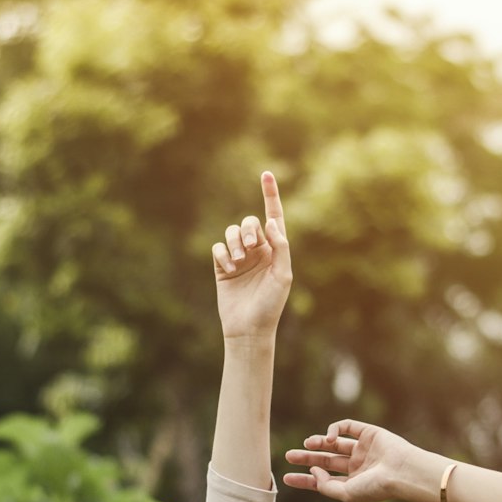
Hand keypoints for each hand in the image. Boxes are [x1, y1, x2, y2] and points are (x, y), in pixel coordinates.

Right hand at [212, 172, 291, 339]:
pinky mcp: (222, 267)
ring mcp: (239, 258)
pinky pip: (218, 248)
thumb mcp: (283, 275)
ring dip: (235, 242)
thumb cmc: (271, 305)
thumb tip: (272, 222)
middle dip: (248, 230)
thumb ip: (281, 247)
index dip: (270, 195)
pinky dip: (223, 254)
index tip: (265, 173)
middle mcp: (258, 251)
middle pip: (249, 223)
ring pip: (231, 232)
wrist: (249, 328)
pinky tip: (228, 269)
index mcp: (276, 250)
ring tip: (238, 262)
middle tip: (250, 248)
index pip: (274, 217)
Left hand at [283, 420, 422, 501]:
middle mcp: (357, 465)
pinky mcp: (369, 433)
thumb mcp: (346, 493)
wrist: (401, 472)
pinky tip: (329, 438)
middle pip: (325, 460)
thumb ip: (325, 485)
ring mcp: (363, 449)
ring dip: (318, 442)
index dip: (305, 479)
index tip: (286, 477)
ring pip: (334, 443)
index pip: (324, 480)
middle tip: (288, 456)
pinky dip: (335, 429)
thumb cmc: (376, 487)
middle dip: (306, 457)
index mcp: (353, 482)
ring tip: (307, 444)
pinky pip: (347, 426)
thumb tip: (313, 470)